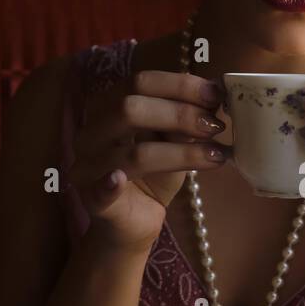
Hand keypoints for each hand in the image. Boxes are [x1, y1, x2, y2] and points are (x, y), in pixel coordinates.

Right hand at [66, 67, 231, 252]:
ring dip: (181, 153)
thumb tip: (215, 95)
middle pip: (130, 108)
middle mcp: (92, 132)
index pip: (140, 82)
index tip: (216, 95)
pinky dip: (109, 185)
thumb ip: (184, 119)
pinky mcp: (93, 202)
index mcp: (109, 108)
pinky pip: (99, 191)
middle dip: (180, 114)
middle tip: (215, 126)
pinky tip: (119, 180)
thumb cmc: (154, 175)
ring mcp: (88, 167)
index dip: (180, 85)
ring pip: (133, 152)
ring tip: (215, 155)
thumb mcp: (173, 141)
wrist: (135, 223)